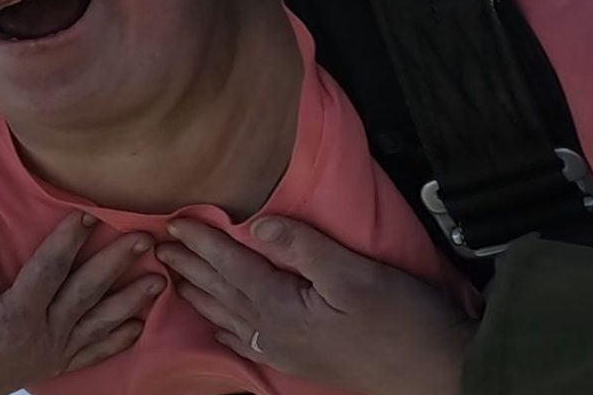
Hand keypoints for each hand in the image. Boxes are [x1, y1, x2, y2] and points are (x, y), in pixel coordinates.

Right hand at [0, 214, 161, 394]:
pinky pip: (93, 353)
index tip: (88, 215)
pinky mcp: (54, 366)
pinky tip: (139, 324)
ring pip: (98, 322)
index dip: (69, 240)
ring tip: (159, 280)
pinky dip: (118, 340)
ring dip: (130, 301)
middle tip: (144, 239)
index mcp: (14, 316)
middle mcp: (41, 335)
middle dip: (116, 263)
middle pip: (86, 292)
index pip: (49, 270)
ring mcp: (51, 353)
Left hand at [157, 217, 475, 394]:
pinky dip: (226, 328)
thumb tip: (255, 223)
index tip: (173, 221)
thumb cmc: (400, 318)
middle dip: (189, 266)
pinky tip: (221, 328)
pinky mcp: (301, 362)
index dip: (202, 241)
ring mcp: (286, 352)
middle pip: (222, 293)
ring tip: (174, 276)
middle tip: (158, 244)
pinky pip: (249, 343)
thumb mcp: (354, 272)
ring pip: (229, 319)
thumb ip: (303, 246)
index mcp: (283, 308)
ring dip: (200, 294)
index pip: (231, 266)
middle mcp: (275, 334)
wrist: (434, 371)